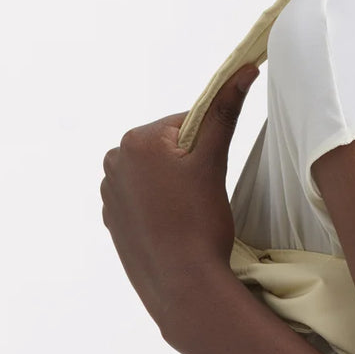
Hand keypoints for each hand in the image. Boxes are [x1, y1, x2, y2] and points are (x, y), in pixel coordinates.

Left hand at [100, 64, 259, 340]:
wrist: (182, 284)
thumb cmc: (200, 221)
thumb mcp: (213, 161)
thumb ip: (225, 111)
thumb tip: (243, 69)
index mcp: (136, 140)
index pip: (186, 124)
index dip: (208, 146)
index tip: (213, 173)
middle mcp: (114, 161)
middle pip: (168, 148)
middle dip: (189, 165)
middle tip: (204, 195)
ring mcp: (110, 193)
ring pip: (157, 175)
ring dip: (175, 186)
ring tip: (190, 213)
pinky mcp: (114, 220)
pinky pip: (144, 200)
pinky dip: (161, 207)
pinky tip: (175, 225)